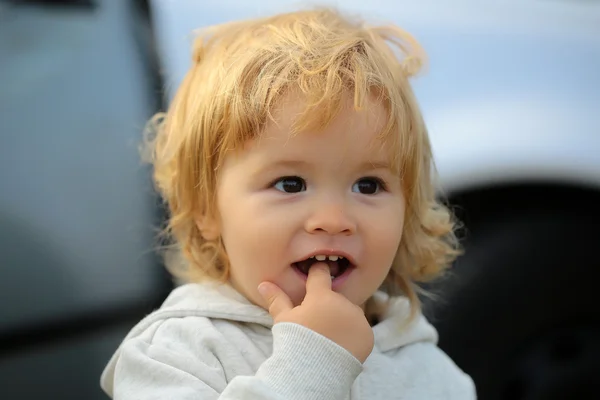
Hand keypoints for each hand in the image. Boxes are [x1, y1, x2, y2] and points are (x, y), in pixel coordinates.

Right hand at [258, 263, 373, 362]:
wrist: (314, 372)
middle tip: (316, 324)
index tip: (315, 273)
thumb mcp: (283, 319)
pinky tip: (340, 346)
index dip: (317, 273)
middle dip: (327, 306)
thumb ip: (277, 299)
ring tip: (327, 338)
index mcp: (322, 295)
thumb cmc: (295, 342)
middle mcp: (343, 302)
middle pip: (335, 298)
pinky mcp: (368, 335)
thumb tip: (263, 284)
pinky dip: (352, 335)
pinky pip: (360, 330)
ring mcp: (358, 319)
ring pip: (349, 313)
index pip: (320, 274)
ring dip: (341, 320)